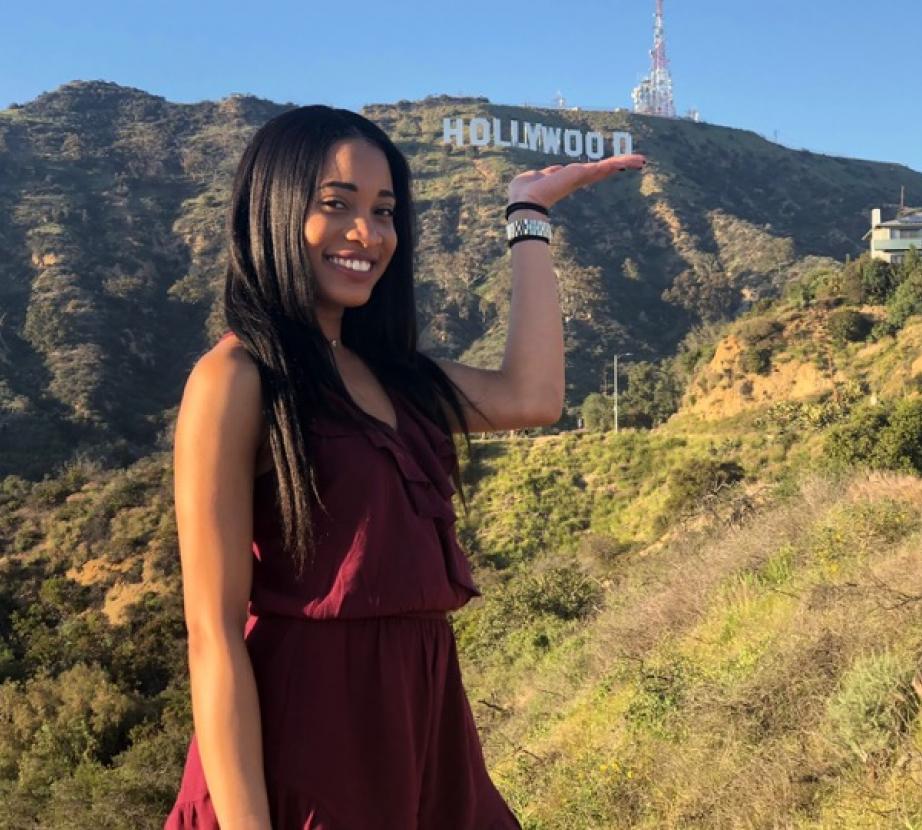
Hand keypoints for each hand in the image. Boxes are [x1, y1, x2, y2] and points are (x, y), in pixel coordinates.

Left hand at [507, 154, 645, 208]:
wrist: (525, 201)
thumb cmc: (524, 191)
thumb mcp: (535, 177)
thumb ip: (544, 174)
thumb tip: (547, 173)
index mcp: (566, 179)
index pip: (587, 172)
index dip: (600, 168)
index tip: (614, 165)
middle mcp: (576, 178)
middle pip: (600, 170)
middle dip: (618, 164)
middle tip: (638, 161)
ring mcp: (580, 177)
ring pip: (604, 168)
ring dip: (623, 162)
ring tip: (640, 160)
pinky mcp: (581, 174)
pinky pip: (602, 166)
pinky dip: (617, 162)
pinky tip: (633, 160)